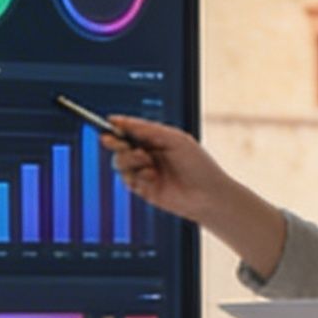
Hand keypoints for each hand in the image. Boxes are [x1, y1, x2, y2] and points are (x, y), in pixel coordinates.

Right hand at [101, 116, 275, 254]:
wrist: (208, 196)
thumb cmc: (198, 165)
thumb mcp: (174, 139)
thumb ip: (147, 129)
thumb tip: (121, 121)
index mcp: (157, 139)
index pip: (133, 129)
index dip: (120, 125)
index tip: (109, 122)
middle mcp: (149, 154)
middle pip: (120, 144)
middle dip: (114, 141)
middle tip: (110, 139)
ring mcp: (145, 172)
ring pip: (120, 162)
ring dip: (129, 158)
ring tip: (145, 160)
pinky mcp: (143, 189)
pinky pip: (127, 179)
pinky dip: (137, 175)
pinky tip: (152, 176)